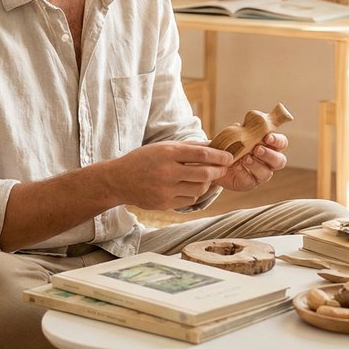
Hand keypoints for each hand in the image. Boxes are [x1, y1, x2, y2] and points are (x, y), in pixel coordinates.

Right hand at [107, 141, 232, 210]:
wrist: (118, 180)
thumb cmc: (143, 160)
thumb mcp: (163, 147)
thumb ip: (189, 147)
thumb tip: (214, 146)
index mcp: (167, 153)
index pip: (201, 155)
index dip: (220, 156)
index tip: (229, 157)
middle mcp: (167, 172)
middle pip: (204, 173)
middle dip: (218, 171)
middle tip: (223, 168)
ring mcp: (165, 190)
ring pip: (199, 189)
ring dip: (208, 183)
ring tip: (207, 177)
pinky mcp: (164, 203)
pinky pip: (190, 200)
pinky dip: (196, 193)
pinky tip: (193, 187)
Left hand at [215, 132, 287, 191]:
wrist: (216, 162)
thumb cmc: (230, 145)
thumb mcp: (235, 134)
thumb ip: (241, 130)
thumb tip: (242, 125)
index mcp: (270, 146)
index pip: (282, 143)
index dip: (277, 140)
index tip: (267, 137)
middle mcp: (269, 162)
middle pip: (280, 161)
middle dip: (269, 155)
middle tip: (257, 149)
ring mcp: (260, 174)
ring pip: (266, 173)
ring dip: (256, 165)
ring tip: (245, 158)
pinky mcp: (249, 183)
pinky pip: (250, 181)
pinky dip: (244, 173)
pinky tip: (237, 166)